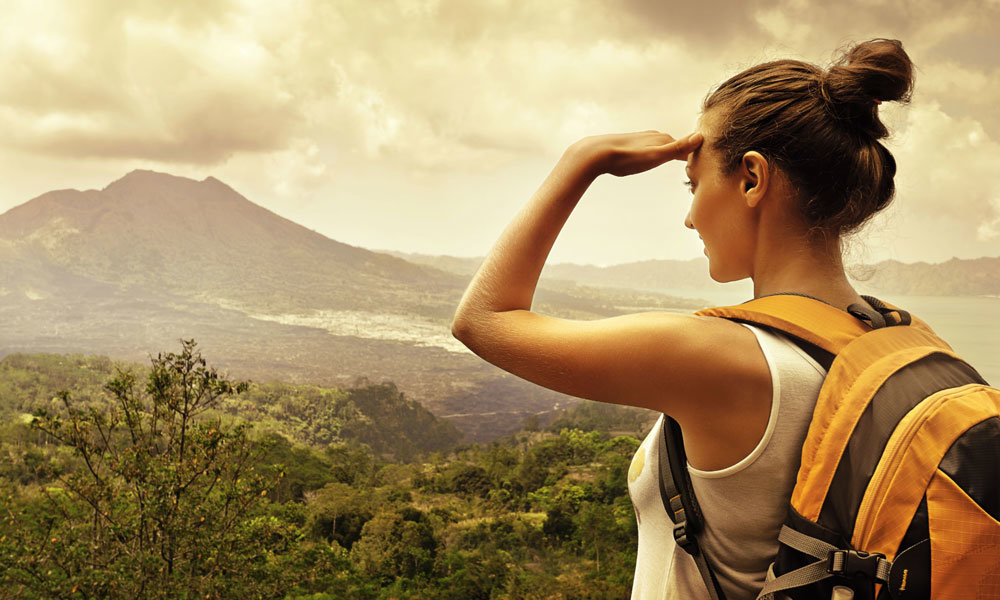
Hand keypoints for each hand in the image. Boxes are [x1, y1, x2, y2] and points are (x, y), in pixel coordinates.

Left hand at [571, 130, 703, 177]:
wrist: (596, 154)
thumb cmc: (626, 157)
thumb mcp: (655, 156)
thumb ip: (677, 148)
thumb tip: (700, 136)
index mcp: (663, 140)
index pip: (687, 147)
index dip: (697, 155)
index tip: (708, 164)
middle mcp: (655, 137)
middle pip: (676, 145)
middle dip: (686, 153)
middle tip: (697, 165)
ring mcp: (643, 140)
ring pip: (663, 146)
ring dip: (672, 153)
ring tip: (680, 161)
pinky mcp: (631, 145)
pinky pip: (650, 149)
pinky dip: (657, 154)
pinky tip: (653, 158)